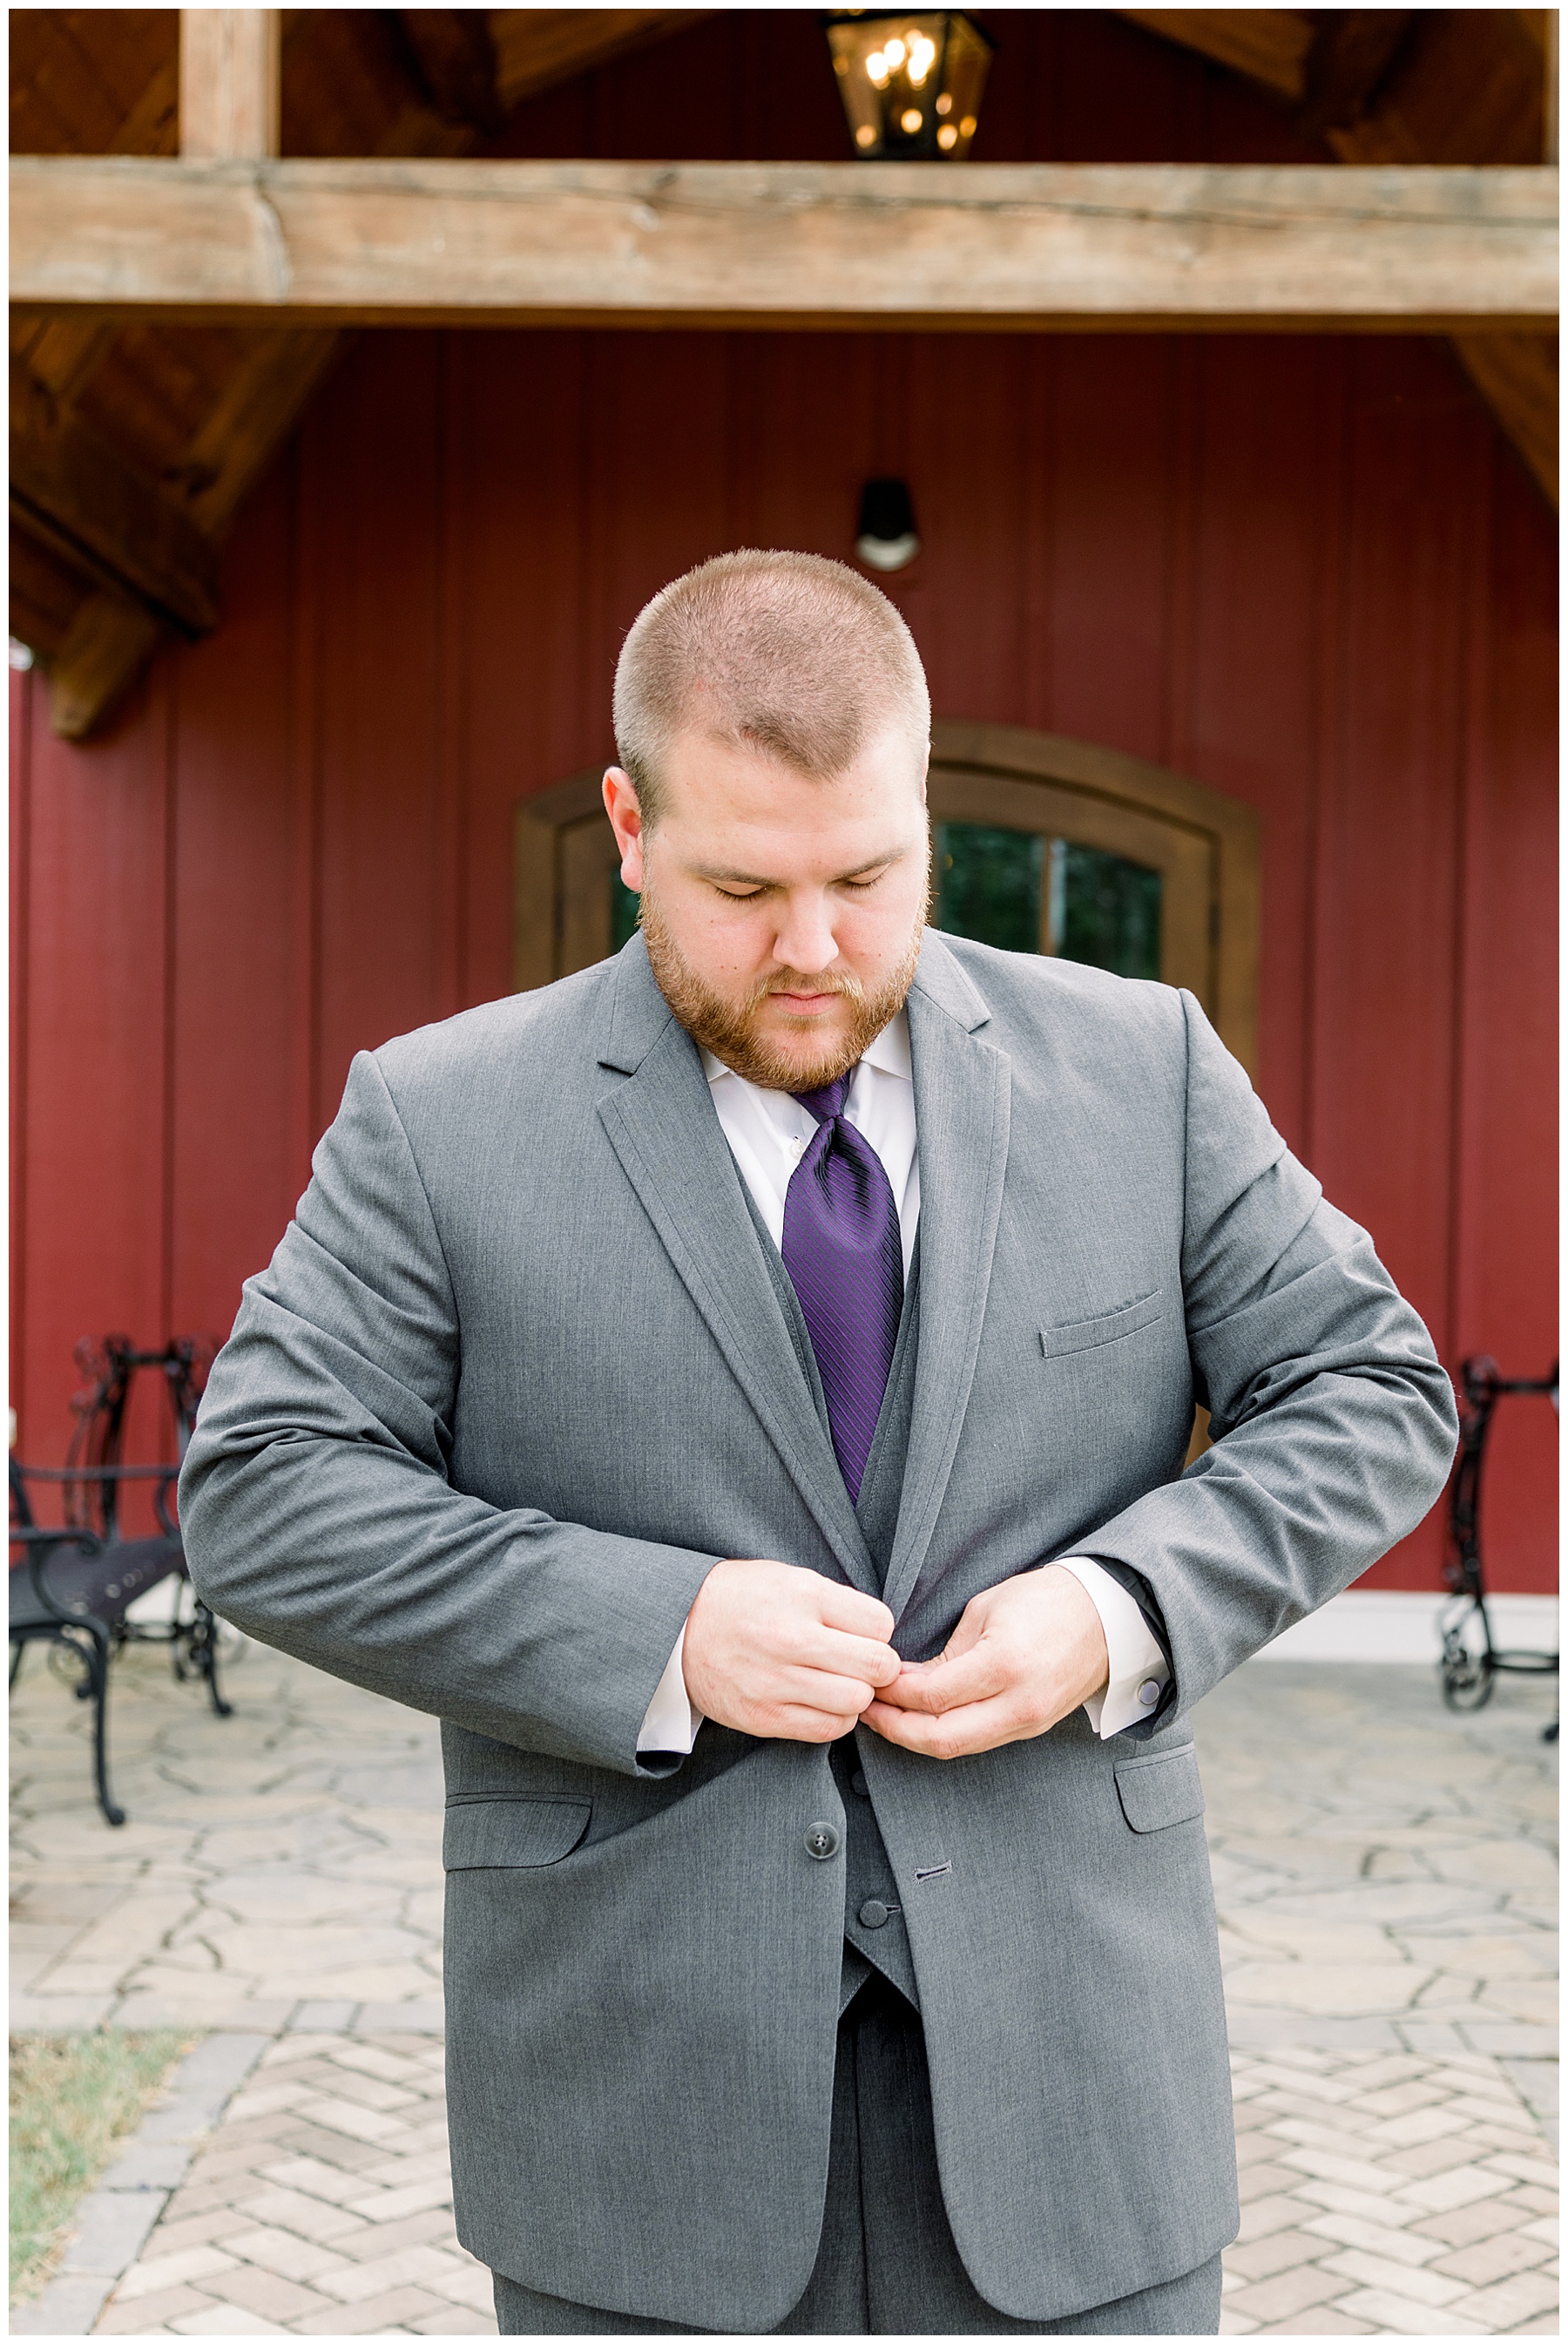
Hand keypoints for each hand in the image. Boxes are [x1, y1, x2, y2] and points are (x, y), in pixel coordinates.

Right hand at [683, 1559, 899, 1742]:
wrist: (678, 1628)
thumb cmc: (741, 1599)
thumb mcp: (788, 1578)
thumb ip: (835, 1602)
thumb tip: (881, 1633)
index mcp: (802, 1595)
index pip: (880, 1624)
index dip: (878, 1632)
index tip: (863, 1635)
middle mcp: (790, 1638)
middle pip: (876, 1666)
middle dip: (878, 1667)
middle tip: (862, 1664)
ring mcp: (775, 1681)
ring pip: (856, 1702)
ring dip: (857, 1695)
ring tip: (839, 1683)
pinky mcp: (763, 1716)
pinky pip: (827, 1729)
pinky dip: (835, 1718)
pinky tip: (821, 1701)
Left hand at [862, 1564, 1108, 1759]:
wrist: (1107, 1616)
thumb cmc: (1045, 1600)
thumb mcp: (986, 1610)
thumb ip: (946, 1653)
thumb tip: (906, 1681)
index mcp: (1004, 1664)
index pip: (931, 1697)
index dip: (892, 1695)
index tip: (871, 1681)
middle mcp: (1018, 1703)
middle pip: (940, 1739)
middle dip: (895, 1729)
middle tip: (866, 1710)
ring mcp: (1029, 1721)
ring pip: (958, 1749)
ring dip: (915, 1738)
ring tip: (886, 1717)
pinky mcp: (1032, 1729)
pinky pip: (978, 1743)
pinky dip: (944, 1736)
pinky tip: (921, 1721)